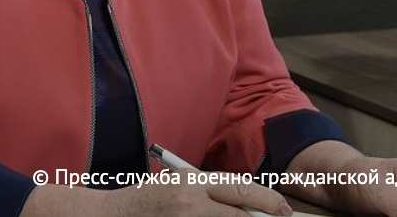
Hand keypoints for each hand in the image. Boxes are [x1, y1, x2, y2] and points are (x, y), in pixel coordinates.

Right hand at [98, 169, 292, 216]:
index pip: (240, 188)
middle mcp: (191, 203)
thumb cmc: (148, 199)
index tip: (282, 207)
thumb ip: (211, 192)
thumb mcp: (179, 184)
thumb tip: (247, 201)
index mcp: (191, 182)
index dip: (266, 198)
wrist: (114, 215)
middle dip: (265, 216)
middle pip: (240, 211)